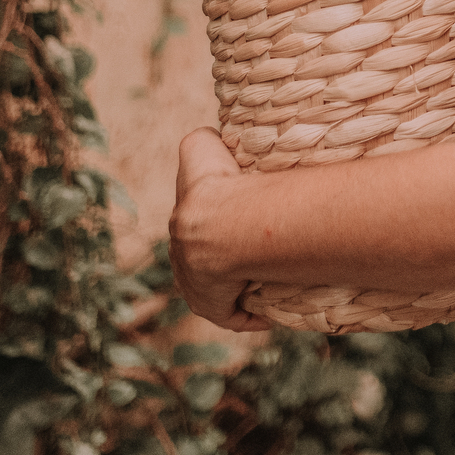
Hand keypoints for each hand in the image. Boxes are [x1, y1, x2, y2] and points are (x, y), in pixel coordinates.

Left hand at [169, 128, 270, 331]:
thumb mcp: (200, 147)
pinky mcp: (211, 305)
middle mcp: (183, 257)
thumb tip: (218, 139)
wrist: (222, 224)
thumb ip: (202, 141)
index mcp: (183, 223)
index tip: (239, 225)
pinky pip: (232, 315)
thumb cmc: (218, 181)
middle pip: (204, 260)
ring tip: (271, 276)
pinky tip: (267, 312)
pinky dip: (250, 315)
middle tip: (263, 249)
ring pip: (219, 287)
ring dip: (240, 284)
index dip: (214, 226)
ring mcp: (195, 284)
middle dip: (228, 258)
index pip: (193, 227)